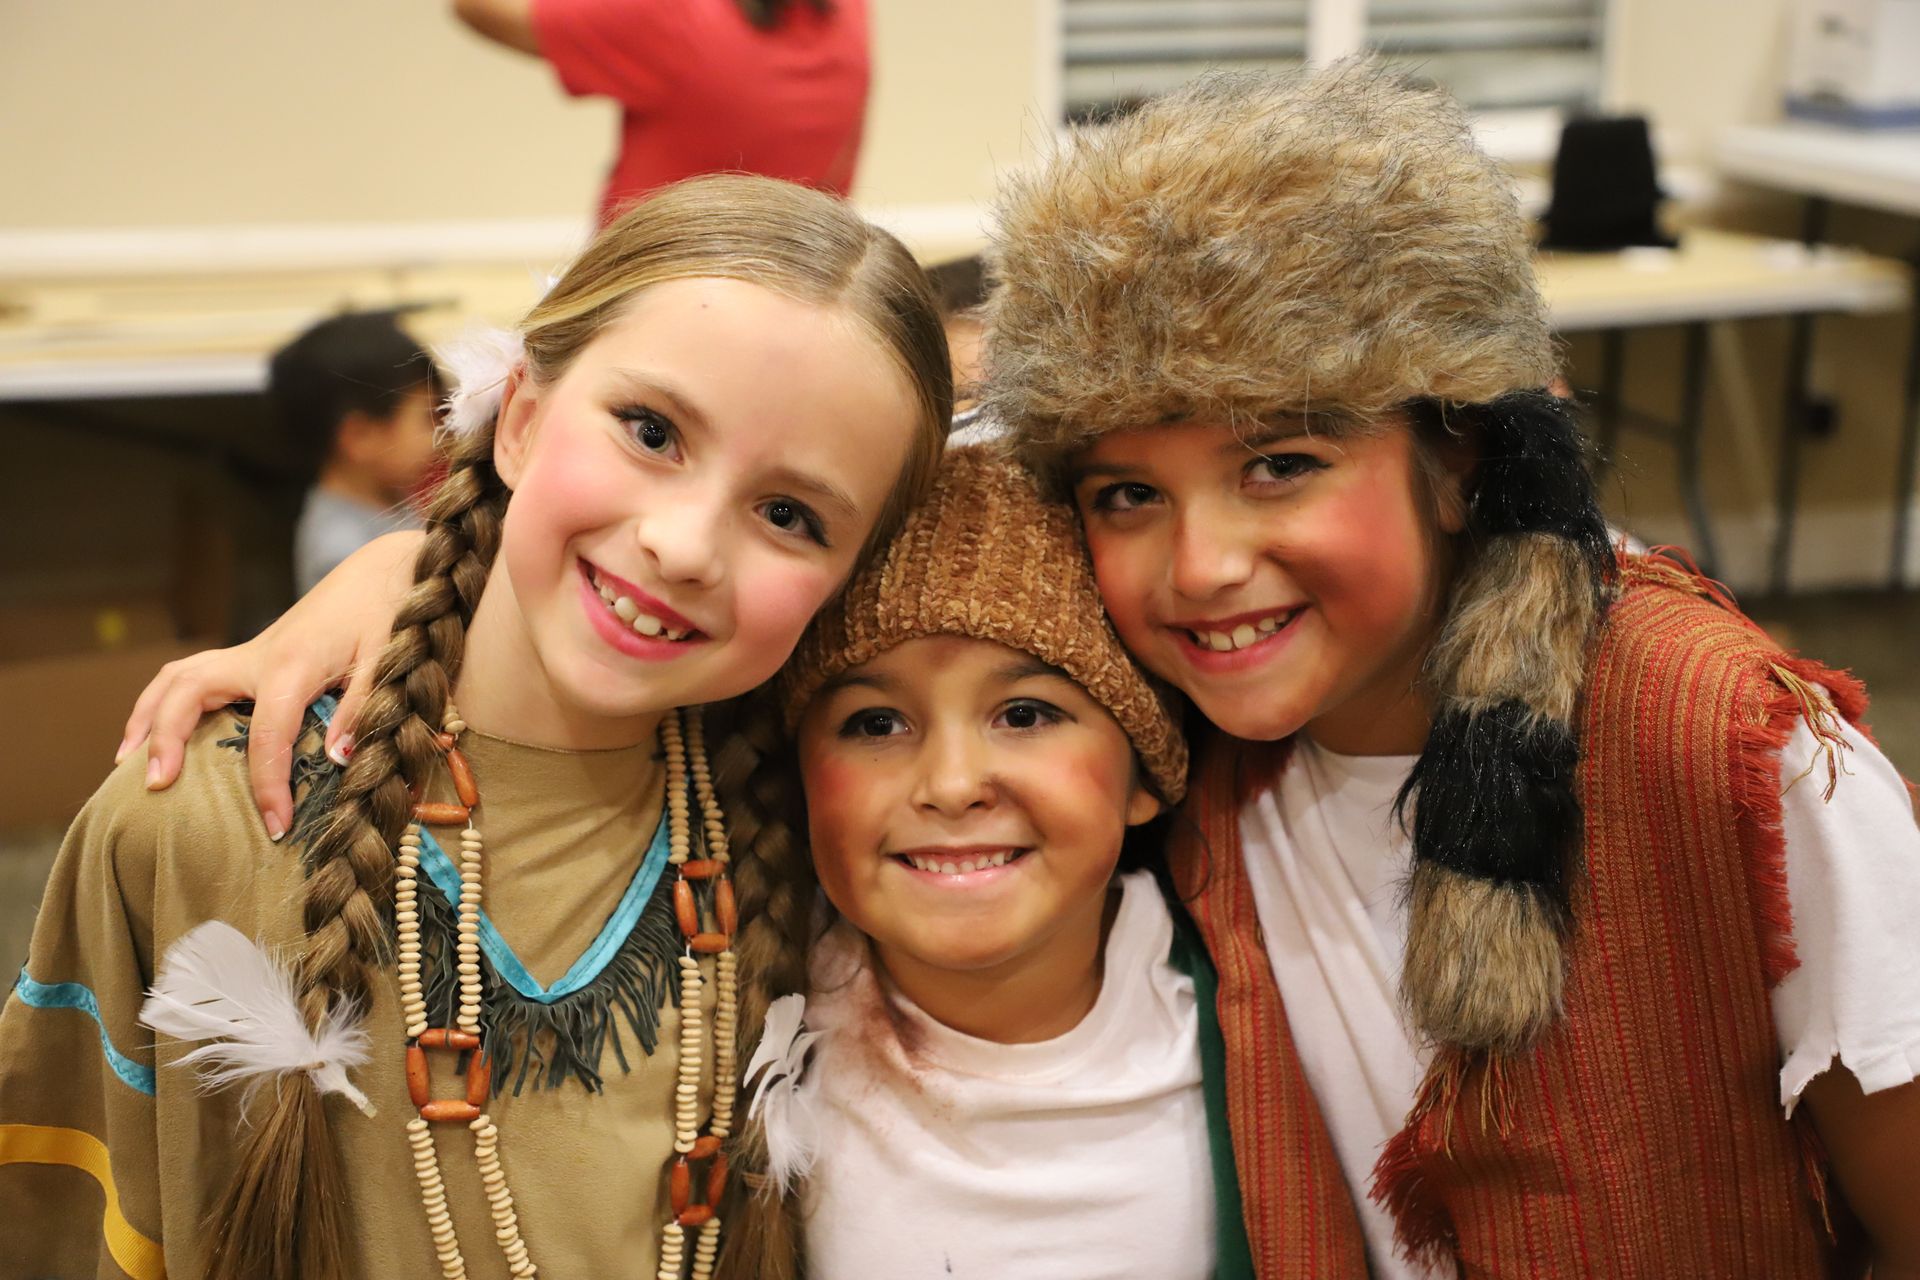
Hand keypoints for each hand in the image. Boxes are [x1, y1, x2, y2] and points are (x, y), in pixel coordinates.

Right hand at [117, 531, 423, 838]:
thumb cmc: (388, 613)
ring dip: (148, 718)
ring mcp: (248, 653)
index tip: (275, 825)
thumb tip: (336, 759)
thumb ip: (361, 708)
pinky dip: (163, 703)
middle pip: (188, 694)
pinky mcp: (249, 656)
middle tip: (158, 790)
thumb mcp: (387, 660)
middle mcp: (257, 657)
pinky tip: (155, 734)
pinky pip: (189, 676)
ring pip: (176, 679)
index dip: (267, 784)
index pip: (267, 733)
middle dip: (166, 741)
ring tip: (129, 765)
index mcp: (293, 665)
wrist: (381, 571)